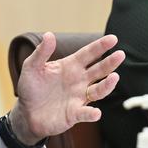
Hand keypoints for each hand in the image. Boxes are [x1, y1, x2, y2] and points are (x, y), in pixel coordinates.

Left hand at [9, 32, 125, 143]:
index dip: (100, 46)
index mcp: (69, 66)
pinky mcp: (74, 114)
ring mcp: (78, 97)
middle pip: (99, 70)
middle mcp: (78, 81)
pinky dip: (91, 113)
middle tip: (120, 54)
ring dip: (107, 85)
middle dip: (110, 62)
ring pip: (98, 91)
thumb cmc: (31, 87)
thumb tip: (49, 34)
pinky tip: (96, 112)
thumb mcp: (32, 66)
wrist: (26, 112)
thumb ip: (41, 52)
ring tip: (114, 77)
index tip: (113, 38)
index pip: (88, 54)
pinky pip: (86, 113)